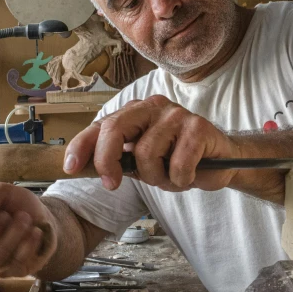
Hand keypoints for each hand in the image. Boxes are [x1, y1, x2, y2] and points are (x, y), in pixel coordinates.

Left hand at [63, 95, 239, 191]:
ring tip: (171, 177)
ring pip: (147, 153)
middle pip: (116, 128)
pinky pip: (177, 164)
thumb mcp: (142, 161)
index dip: (81, 146)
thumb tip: (81, 167)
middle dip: (107, 161)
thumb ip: (117, 159)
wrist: (222, 160)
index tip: (70, 168)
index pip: (100, 125)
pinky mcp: (198, 127)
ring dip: (157, 178)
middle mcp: (152, 106)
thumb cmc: (178, 159)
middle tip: (112, 185)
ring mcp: (176, 114)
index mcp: (135, 112)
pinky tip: (190, 175)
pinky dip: (181, 179)